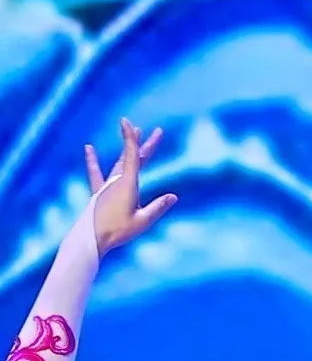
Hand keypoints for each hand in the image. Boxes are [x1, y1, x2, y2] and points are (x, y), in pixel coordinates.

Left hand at [82, 119, 172, 257]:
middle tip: (156, 131)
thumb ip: (157, 207)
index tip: (129, 122)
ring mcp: (107, 185)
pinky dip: (92, 160)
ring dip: (127, 148)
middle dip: (143, 143)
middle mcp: (117, 181)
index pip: (132, 157)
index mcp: (128, 185)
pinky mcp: (99, 191)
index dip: (131, 139)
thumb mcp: (143, 221)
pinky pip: (96, 172)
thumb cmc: (118, 231)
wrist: (92, 238)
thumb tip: (173, 196)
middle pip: (132, 157)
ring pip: (119, 162)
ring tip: (135, 134)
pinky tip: (89, 148)